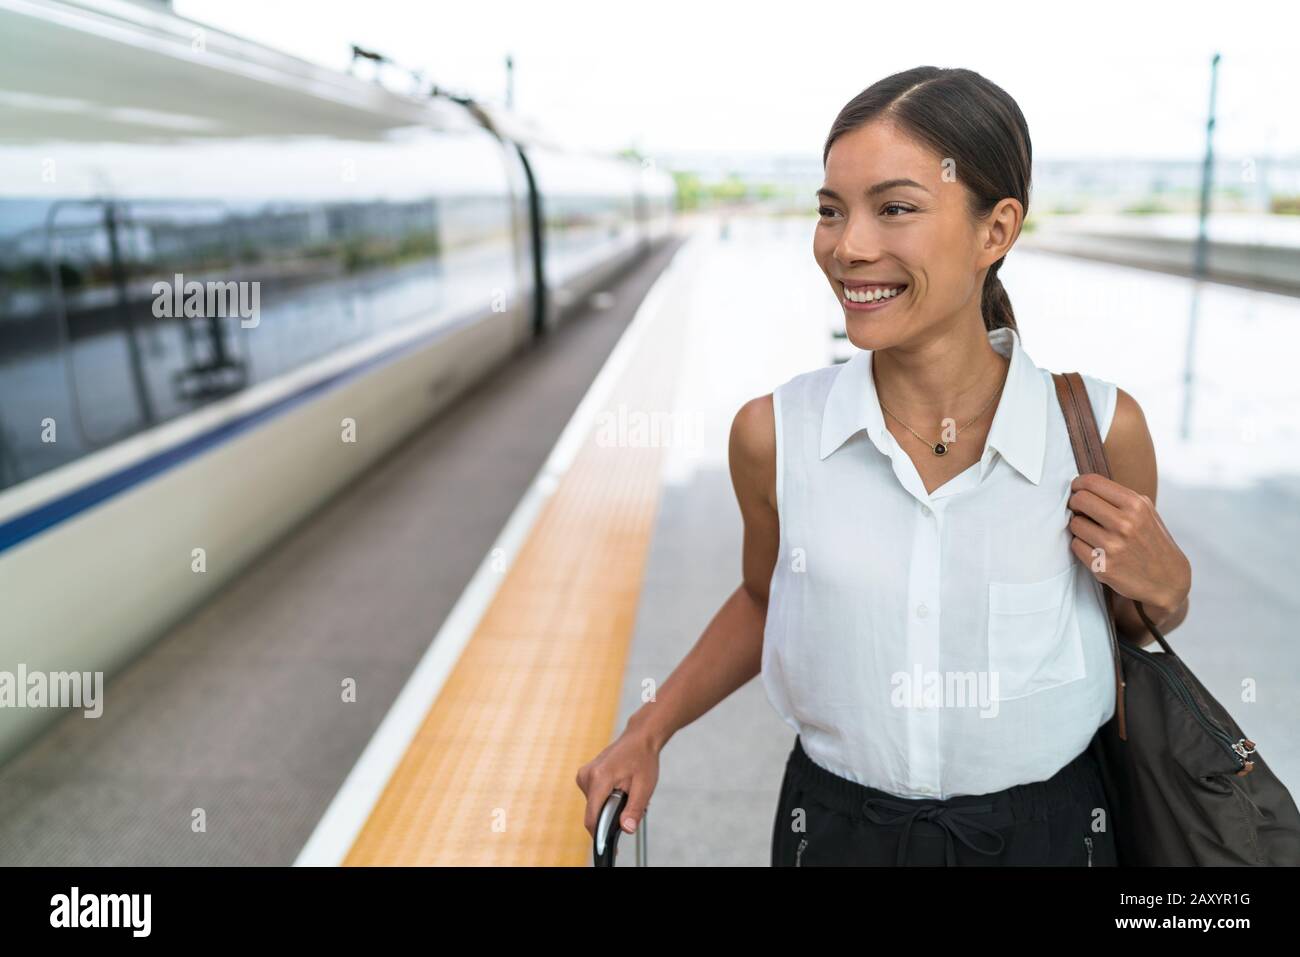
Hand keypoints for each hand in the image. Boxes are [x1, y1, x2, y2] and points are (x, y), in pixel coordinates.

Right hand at [575, 724, 660, 839]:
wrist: (639, 738)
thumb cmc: (643, 759)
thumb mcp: (644, 787)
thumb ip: (634, 809)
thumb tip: (626, 829)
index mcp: (600, 778)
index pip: (592, 816)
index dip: (599, 835)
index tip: (611, 847)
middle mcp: (587, 776)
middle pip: (593, 812)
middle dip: (611, 816)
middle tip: (632, 803)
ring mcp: (584, 775)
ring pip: (594, 805)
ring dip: (609, 806)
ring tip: (627, 791)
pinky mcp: (585, 775)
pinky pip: (593, 797)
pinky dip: (606, 798)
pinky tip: (619, 787)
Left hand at [1066, 472, 1190, 617]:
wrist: (1167, 579)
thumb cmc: (1152, 542)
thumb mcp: (1146, 512)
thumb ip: (1119, 498)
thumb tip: (1084, 487)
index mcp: (1136, 505)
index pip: (1092, 482)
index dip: (1078, 484)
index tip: (1076, 489)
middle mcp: (1124, 523)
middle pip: (1079, 500)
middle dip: (1075, 503)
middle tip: (1079, 509)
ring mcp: (1112, 546)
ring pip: (1074, 524)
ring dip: (1079, 527)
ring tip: (1093, 532)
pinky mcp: (1102, 566)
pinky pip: (1076, 545)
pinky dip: (1081, 545)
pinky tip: (1095, 548)